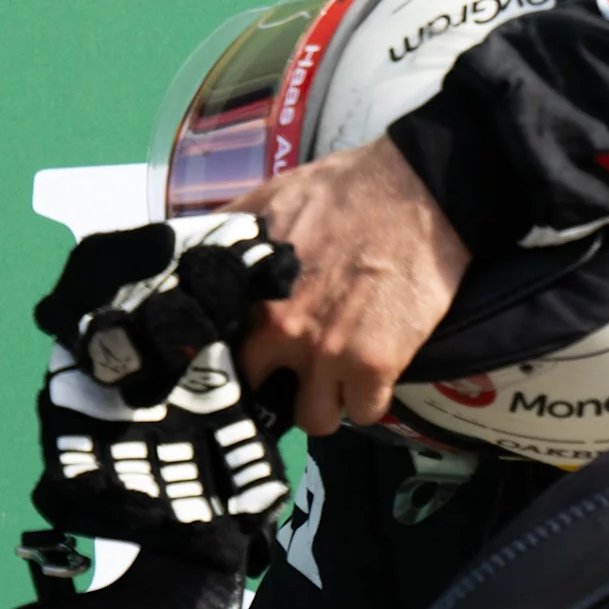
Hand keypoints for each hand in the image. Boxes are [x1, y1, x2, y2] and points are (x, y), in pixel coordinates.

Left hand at [229, 135, 469, 435]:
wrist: (417, 192)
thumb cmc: (344, 189)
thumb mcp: (270, 197)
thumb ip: (230, 229)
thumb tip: (190, 250)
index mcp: (250, 292)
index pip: (219, 356)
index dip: (233, 364)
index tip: (247, 364)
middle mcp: (280, 330)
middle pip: (261, 396)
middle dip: (276, 386)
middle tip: (297, 369)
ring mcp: (327, 353)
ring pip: (314, 419)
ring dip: (326, 401)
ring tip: (338, 375)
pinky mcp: (375, 366)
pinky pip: (363, 413)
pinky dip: (369, 399)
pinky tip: (375, 373)